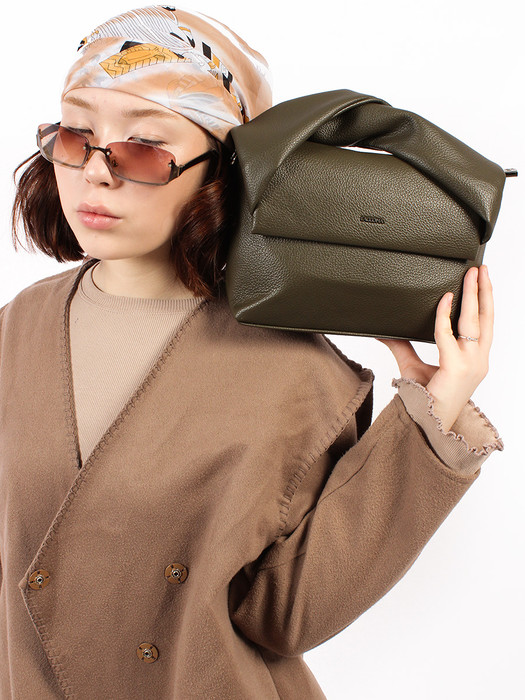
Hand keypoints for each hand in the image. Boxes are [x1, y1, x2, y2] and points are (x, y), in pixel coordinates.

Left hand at [376, 265, 492, 431]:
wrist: (424, 422)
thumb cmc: (424, 398)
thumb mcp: (412, 365)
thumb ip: (401, 345)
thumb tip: (384, 330)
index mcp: (474, 359)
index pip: (484, 325)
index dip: (483, 303)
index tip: (478, 283)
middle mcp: (478, 360)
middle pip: (487, 319)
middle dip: (484, 291)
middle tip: (481, 269)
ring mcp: (471, 364)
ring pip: (475, 322)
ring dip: (473, 295)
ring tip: (471, 275)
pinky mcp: (457, 368)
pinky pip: (449, 336)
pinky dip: (445, 316)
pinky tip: (444, 299)